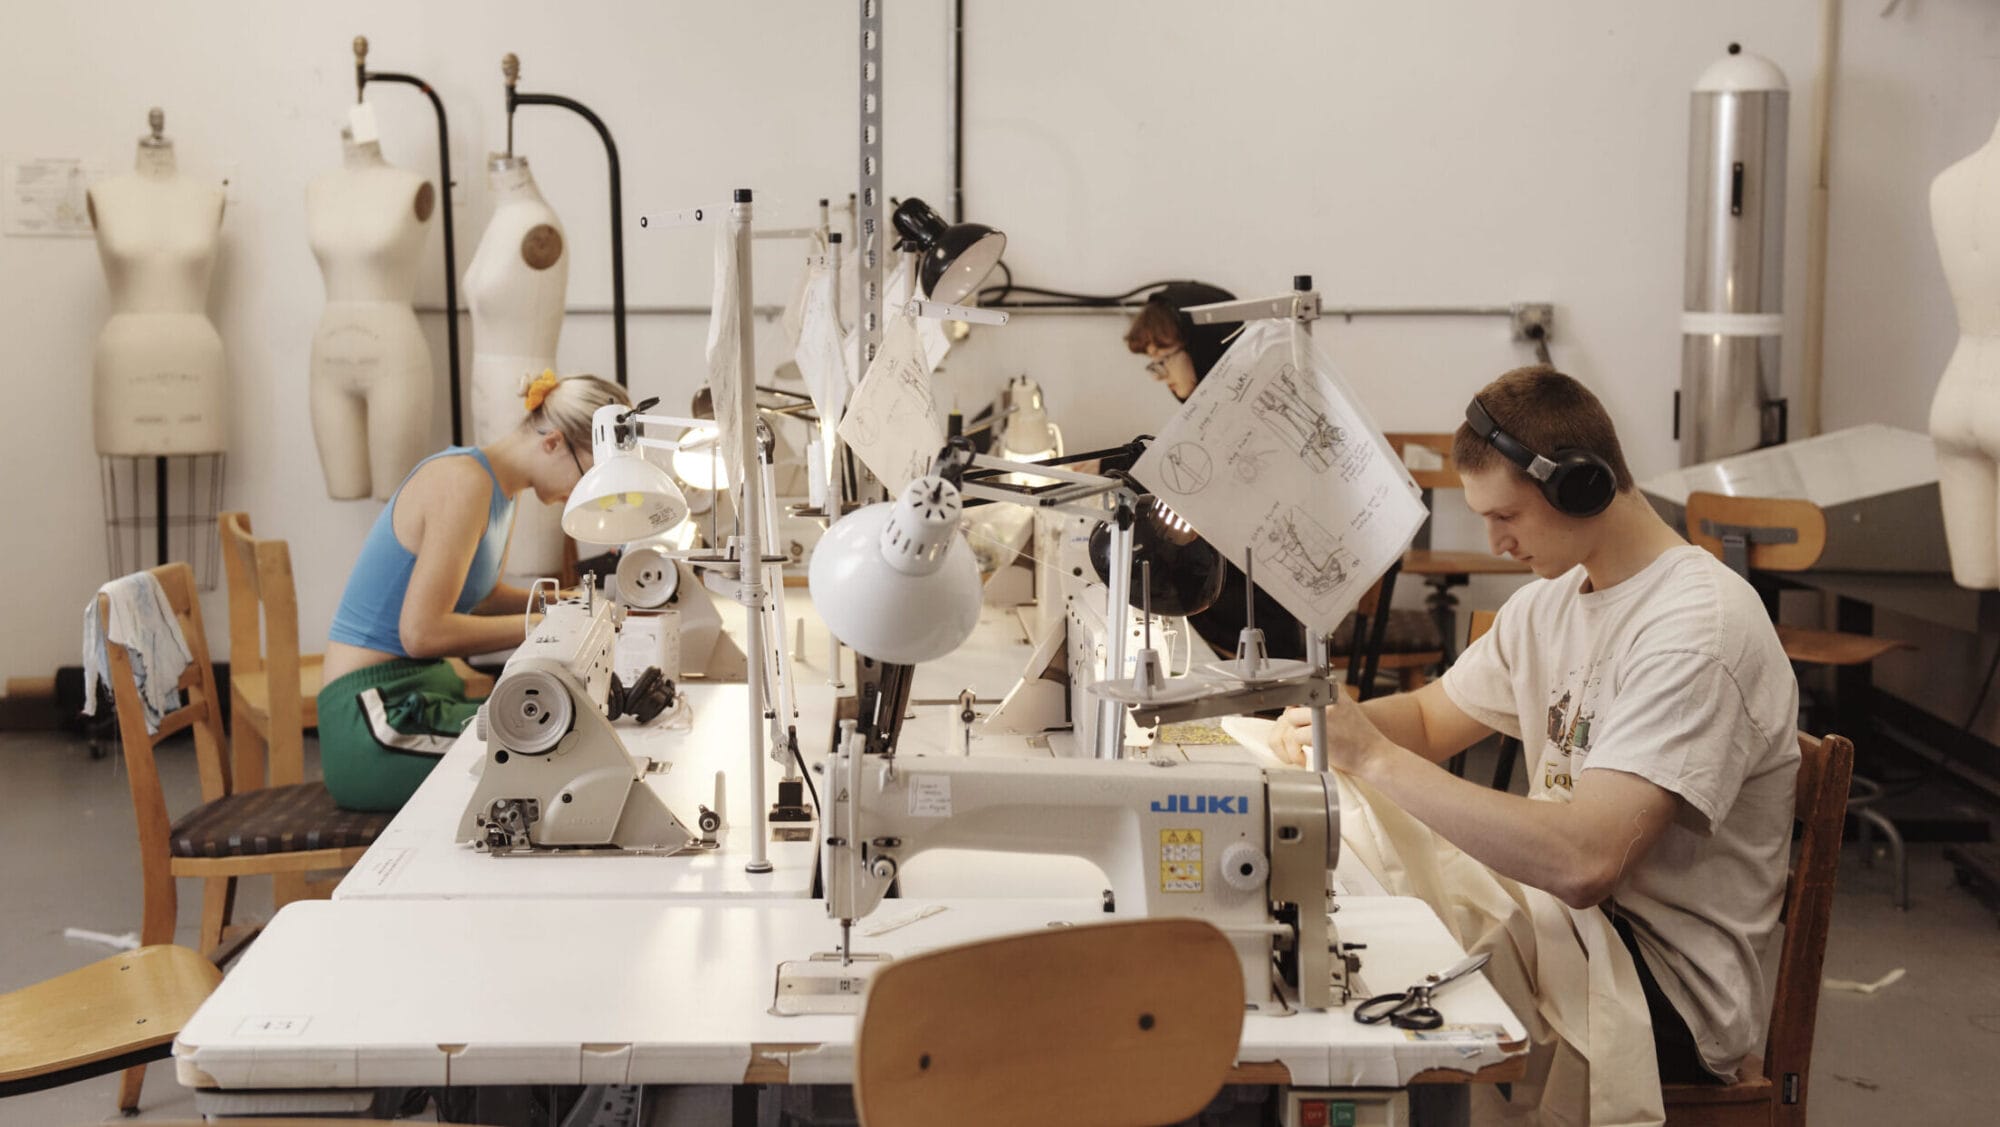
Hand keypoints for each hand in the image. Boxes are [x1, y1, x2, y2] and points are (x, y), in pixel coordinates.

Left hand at [1268, 691, 1389, 773]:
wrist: (1375, 755)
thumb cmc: (1356, 737)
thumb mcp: (1340, 710)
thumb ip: (1318, 705)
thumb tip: (1288, 711)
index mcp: (1332, 686)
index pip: (1298, 690)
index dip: (1292, 709)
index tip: (1292, 724)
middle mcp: (1327, 694)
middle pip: (1290, 707)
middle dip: (1290, 728)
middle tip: (1298, 743)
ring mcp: (1322, 712)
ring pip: (1289, 721)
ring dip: (1290, 741)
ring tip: (1300, 754)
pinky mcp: (1318, 731)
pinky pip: (1294, 737)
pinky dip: (1296, 751)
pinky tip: (1305, 758)